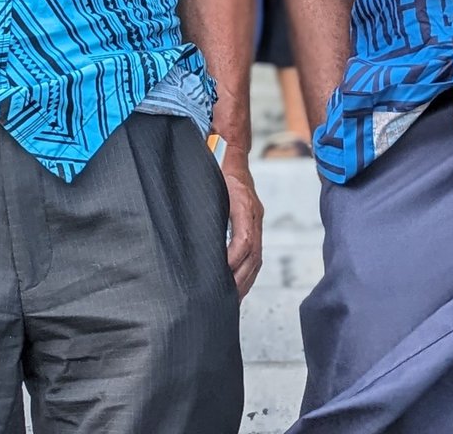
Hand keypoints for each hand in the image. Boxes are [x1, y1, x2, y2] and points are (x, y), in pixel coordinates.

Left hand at [221, 147, 262, 297]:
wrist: (231, 151)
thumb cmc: (216, 166)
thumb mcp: (209, 186)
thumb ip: (207, 211)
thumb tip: (196, 240)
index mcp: (244, 206)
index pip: (244, 241)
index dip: (233, 260)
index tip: (221, 273)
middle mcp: (253, 215)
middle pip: (254, 256)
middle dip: (241, 280)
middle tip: (227, 300)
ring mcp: (255, 219)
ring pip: (256, 257)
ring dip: (245, 280)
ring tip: (233, 299)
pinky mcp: (251, 222)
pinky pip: (254, 251)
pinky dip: (247, 270)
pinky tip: (237, 282)